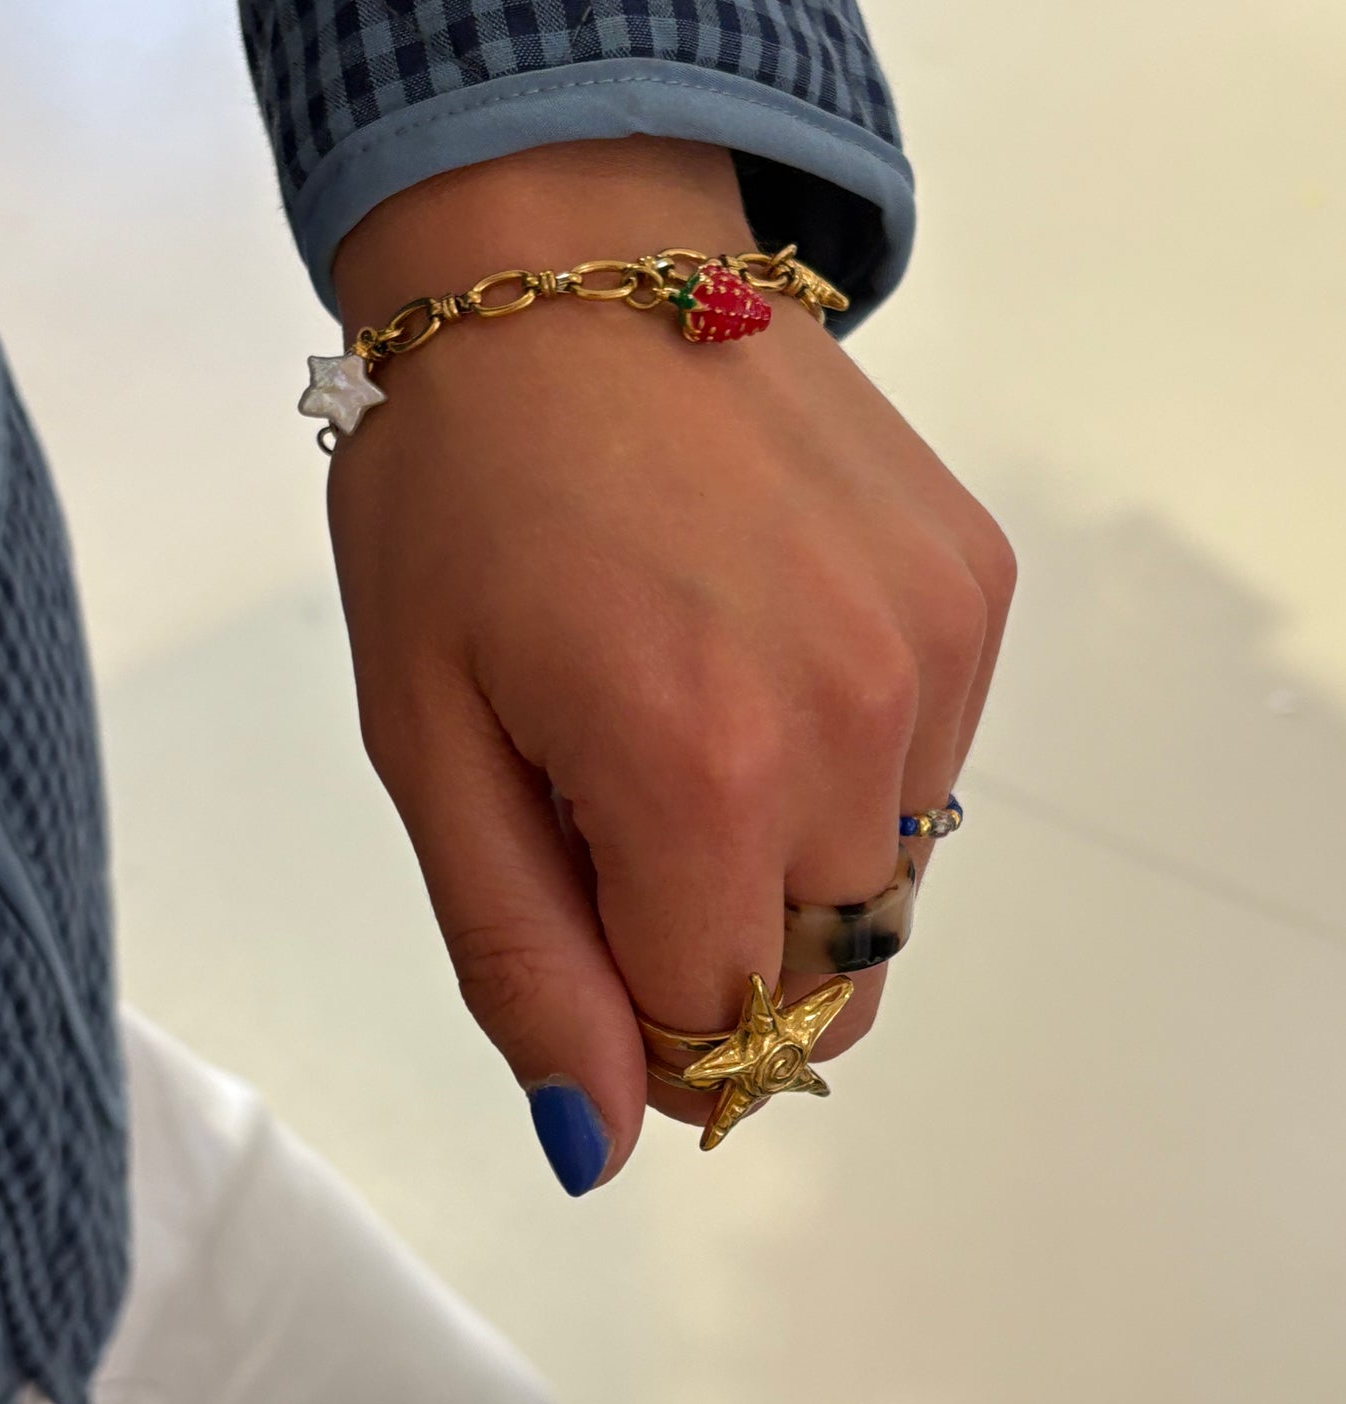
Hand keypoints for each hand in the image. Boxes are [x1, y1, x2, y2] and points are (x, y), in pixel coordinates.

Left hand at [326, 140, 1015, 1190]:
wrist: (565, 265)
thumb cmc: (459, 492)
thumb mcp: (427, 740)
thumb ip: (520, 958)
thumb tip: (603, 1137)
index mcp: (697, 771)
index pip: (712, 1024)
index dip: (627, 992)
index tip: (573, 886)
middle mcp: (852, 718)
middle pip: (818, 966)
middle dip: (710, 931)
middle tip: (617, 791)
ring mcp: (934, 646)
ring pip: (883, 874)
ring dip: (785, 844)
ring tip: (688, 692)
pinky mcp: (975, 586)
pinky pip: (932, 763)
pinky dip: (849, 753)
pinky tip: (763, 637)